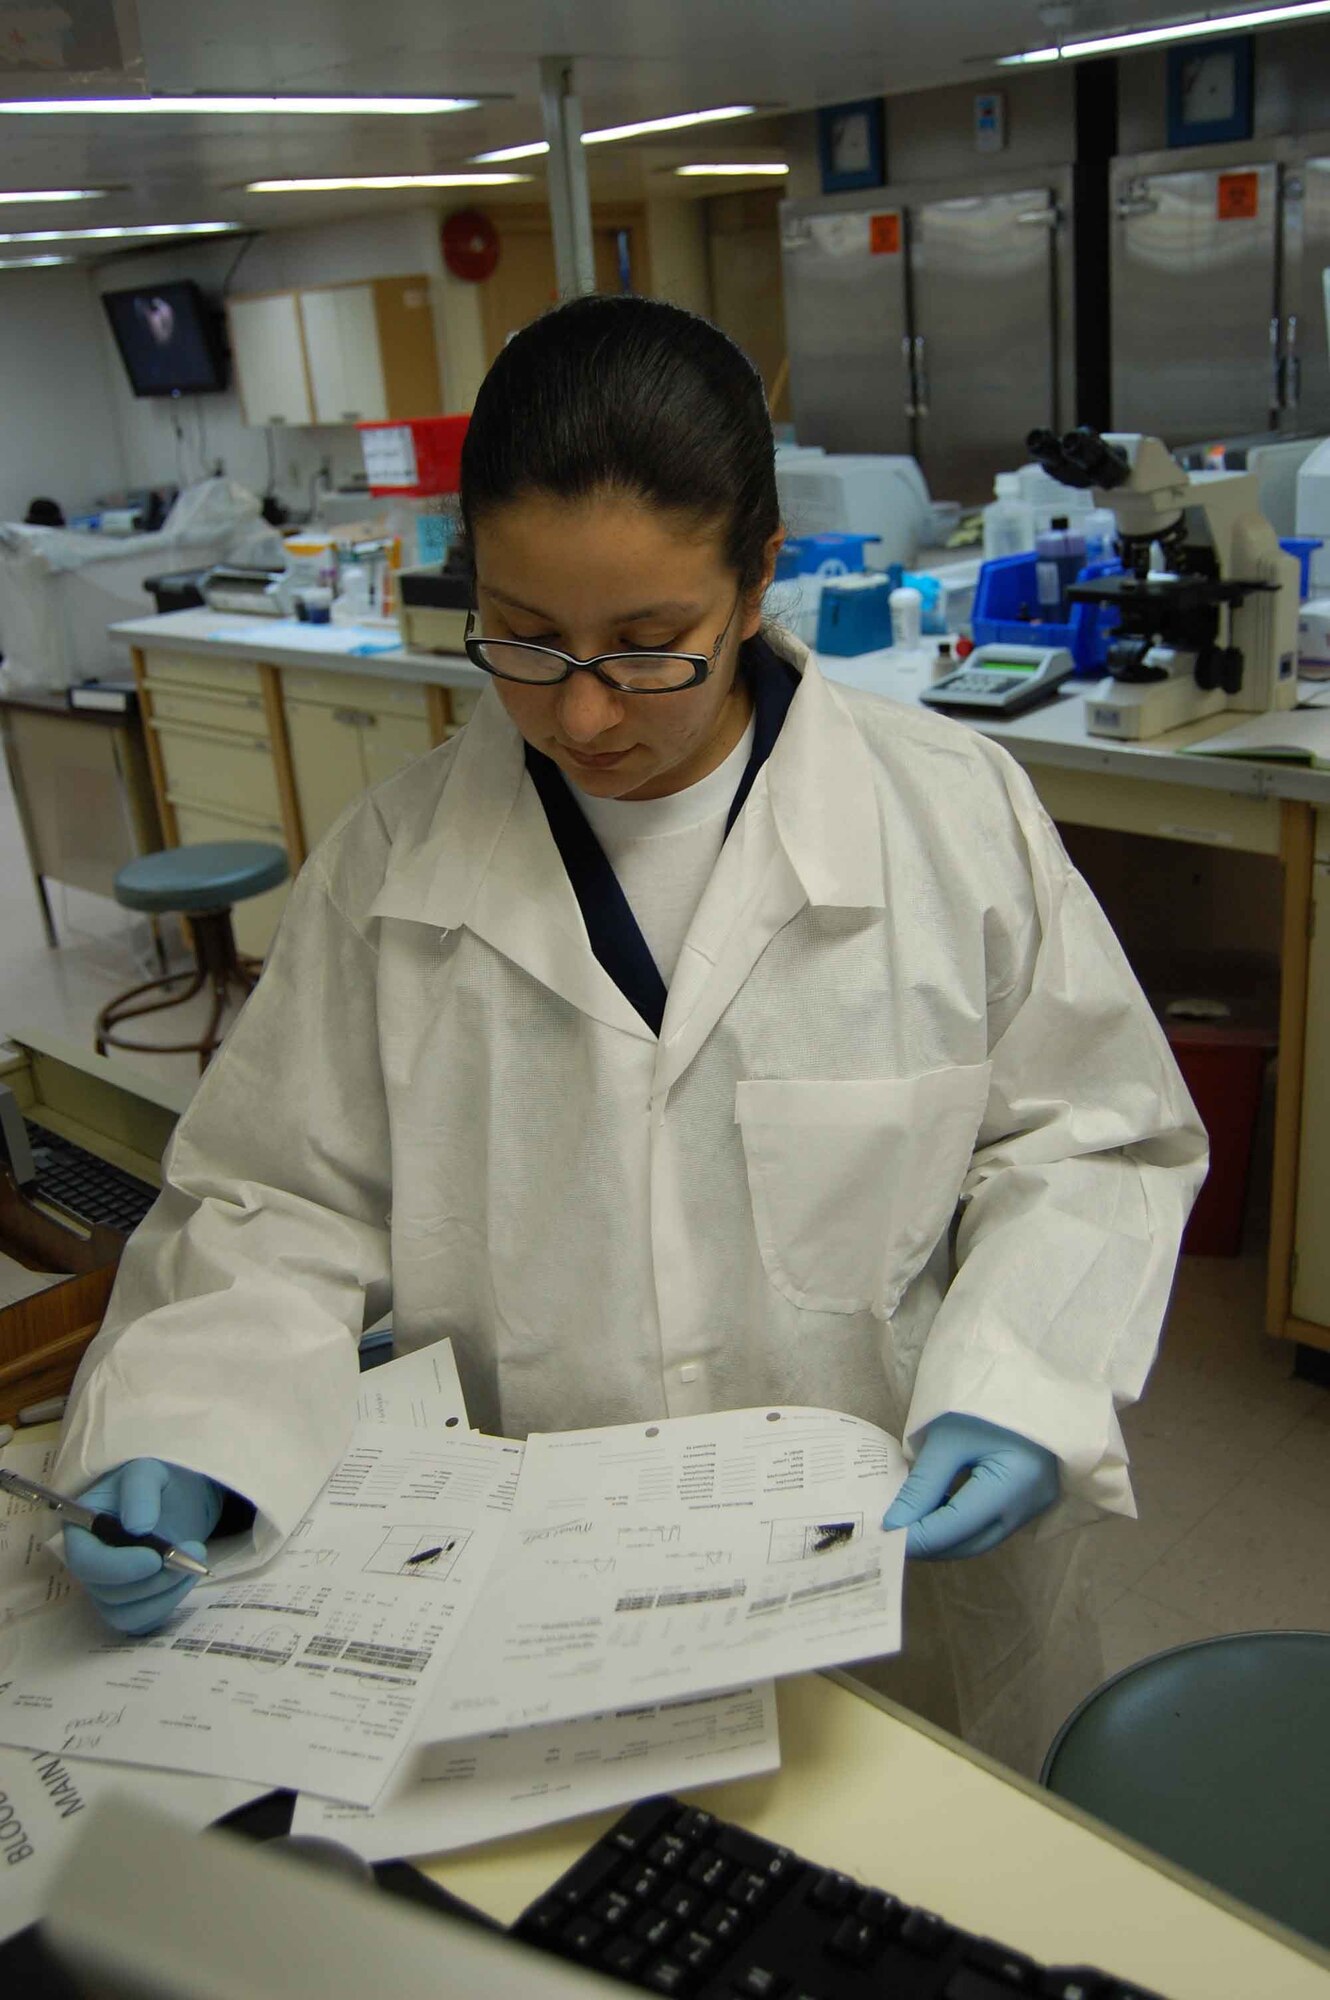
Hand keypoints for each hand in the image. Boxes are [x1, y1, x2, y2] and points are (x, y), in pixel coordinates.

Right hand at [63, 1459, 223, 1634]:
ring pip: (125, 1613)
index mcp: (82, 1531)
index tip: (155, 1559)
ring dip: (165, 1594)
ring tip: (195, 1563)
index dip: (117, 1567)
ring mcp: (109, 1588)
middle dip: (153, 1580)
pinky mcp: (132, 1603)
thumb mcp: (148, 1471)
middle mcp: (90, 1565)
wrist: (176, 1497)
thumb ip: (140, 1492)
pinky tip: (186, 1579)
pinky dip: (167, 1605)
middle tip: (194, 1552)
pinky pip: (142, 1623)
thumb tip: (138, 1527)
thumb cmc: (156, 1482)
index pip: (86, 1562)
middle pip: (108, 1593)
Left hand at [881, 1414, 1058, 1560]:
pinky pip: (991, 1525)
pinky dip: (961, 1524)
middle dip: (930, 1544)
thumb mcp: (949, 1437)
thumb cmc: (985, 1398)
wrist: (1023, 1376)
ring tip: (909, 1523)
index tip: (882, 1537)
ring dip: (945, 1537)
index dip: (918, 1537)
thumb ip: (922, 1485)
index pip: (956, 1528)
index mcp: (1013, 1484)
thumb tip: (895, 1524)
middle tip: (891, 1536)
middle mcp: (1029, 1505)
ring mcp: (1034, 1505)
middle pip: (970, 1543)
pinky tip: (935, 1510)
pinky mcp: (1030, 1499)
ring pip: (981, 1539)